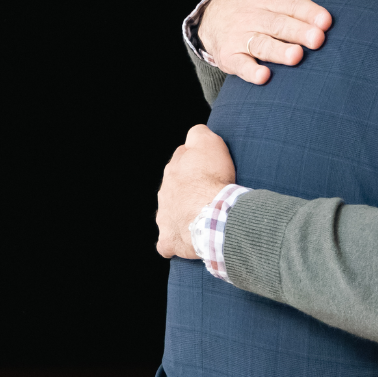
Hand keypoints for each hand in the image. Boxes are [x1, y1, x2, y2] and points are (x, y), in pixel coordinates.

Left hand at [156, 124, 235, 258]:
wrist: (212, 214)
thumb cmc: (212, 180)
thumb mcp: (209, 143)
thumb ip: (199, 134)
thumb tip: (196, 133)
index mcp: (173, 170)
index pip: (181, 160)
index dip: (197, 163)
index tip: (210, 168)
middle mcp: (165, 193)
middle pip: (174, 187)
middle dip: (188, 189)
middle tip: (209, 193)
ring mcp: (165, 217)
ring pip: (170, 214)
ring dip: (182, 214)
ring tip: (202, 218)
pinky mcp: (169, 239)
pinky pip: (167, 243)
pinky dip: (175, 242)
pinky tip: (187, 241)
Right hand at [201, 0, 332, 84]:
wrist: (213, 16)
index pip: (290, 4)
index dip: (308, 12)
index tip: (325, 21)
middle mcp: (253, 16)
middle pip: (278, 25)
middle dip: (298, 32)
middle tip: (317, 39)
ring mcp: (240, 37)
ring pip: (261, 45)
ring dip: (278, 52)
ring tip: (296, 56)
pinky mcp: (230, 57)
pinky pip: (240, 65)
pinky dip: (250, 72)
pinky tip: (264, 77)